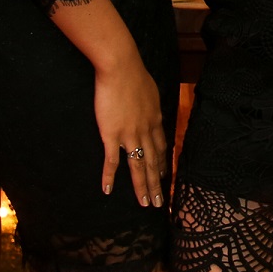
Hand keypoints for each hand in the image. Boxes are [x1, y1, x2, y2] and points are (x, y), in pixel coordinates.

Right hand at [95, 54, 167, 207]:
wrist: (121, 67)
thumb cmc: (133, 73)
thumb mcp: (149, 89)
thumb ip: (149, 101)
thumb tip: (149, 103)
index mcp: (155, 119)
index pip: (161, 147)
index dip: (162, 164)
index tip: (165, 177)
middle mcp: (146, 130)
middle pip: (153, 162)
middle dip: (157, 183)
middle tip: (160, 202)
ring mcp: (130, 134)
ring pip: (138, 166)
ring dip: (142, 186)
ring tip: (145, 203)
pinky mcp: (112, 135)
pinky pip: (111, 161)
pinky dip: (109, 177)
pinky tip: (108, 190)